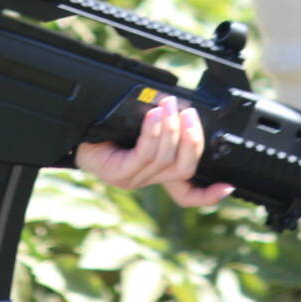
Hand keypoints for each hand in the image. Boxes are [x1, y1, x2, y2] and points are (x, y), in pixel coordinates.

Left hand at [76, 96, 233, 208]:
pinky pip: (145, 154)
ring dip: (171, 129)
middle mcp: (148, 180)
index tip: (228, 185)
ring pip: (166, 160)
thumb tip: (184, 108)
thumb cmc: (107, 124)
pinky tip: (154, 117)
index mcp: (157, 172)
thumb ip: (164, 124)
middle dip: (192, 140)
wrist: (72, 131)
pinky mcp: (120, 174)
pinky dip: (153, 133)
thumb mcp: (141, 123)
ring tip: (169, 107)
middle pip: (184, 168)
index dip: (208, 194)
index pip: (186, 194)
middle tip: (189, 114)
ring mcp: (134, 180)